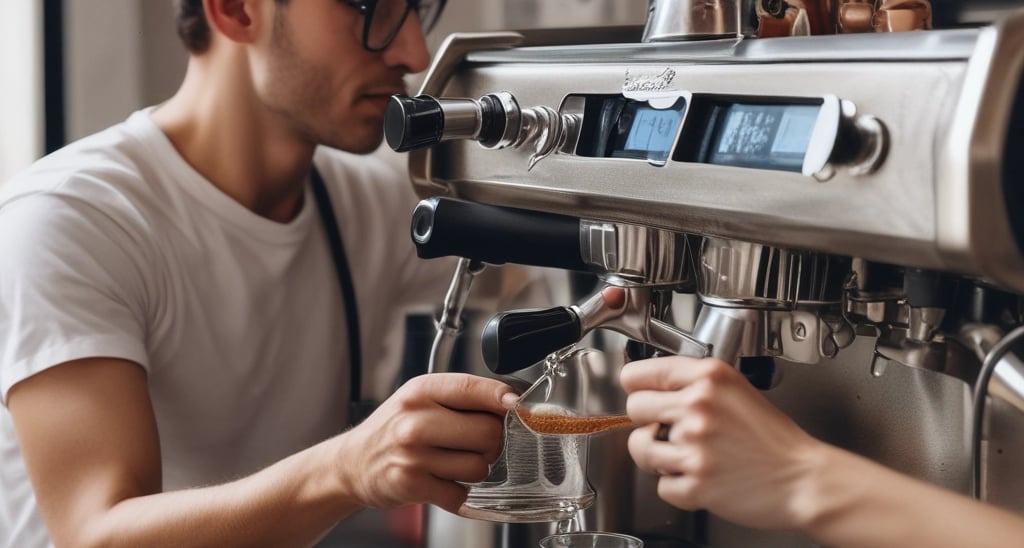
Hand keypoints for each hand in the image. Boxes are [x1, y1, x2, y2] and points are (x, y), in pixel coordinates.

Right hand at [334, 373, 514, 512]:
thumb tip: (509, 403)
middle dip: (492, 441)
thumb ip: (461, 397)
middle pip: (488, 431)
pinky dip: (458, 491)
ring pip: (479, 466)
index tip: (515, 405)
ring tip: (452, 462)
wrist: (353, 463)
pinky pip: (461, 493)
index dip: (502, 397)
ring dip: (475, 468)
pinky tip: (442, 480)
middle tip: (476, 443)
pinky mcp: (412, 484)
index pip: (473, 388)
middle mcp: (415, 420)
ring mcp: (413, 454)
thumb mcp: (420, 398)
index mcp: (421, 391)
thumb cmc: (394, 429)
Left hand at [621, 356, 824, 529]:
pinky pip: (661, 485)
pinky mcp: (696, 484)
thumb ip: (693, 383)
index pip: (638, 374)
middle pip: (634, 409)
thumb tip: (647, 387)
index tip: (641, 394)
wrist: (804, 478)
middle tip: (670, 432)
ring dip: (658, 457)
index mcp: (709, 378)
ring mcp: (695, 446)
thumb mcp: (735, 389)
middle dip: (647, 422)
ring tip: (687, 456)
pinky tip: (702, 478)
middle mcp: (699, 407)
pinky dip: (678, 487)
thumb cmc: (772, 438)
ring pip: (640, 449)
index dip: (638, 388)